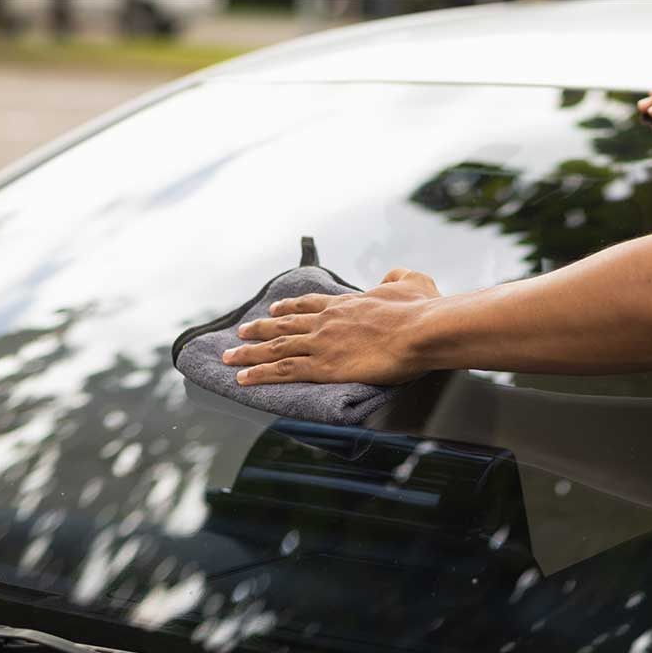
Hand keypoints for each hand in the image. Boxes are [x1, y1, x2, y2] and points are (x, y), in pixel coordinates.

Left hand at [222, 268, 440, 385]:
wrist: (421, 329)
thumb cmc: (422, 310)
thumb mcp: (413, 281)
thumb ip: (398, 275)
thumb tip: (390, 274)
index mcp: (347, 304)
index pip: (310, 304)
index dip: (289, 307)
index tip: (275, 309)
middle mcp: (327, 321)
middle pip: (285, 324)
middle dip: (260, 329)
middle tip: (242, 332)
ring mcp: (322, 343)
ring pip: (276, 347)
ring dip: (250, 352)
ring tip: (230, 355)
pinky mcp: (323, 366)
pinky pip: (283, 370)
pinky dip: (260, 374)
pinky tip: (243, 378)